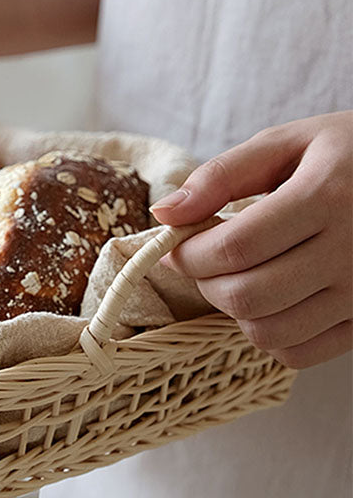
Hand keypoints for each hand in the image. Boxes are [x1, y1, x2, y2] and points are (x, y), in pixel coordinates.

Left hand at [150, 111, 352, 368]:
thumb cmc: (346, 155)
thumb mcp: (287, 144)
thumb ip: (221, 175)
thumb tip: (164, 213)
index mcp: (328, 196)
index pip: (234, 248)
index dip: (189, 254)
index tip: (176, 247)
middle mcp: (351, 251)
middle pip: (246, 295)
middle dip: (205, 282)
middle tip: (204, 262)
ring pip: (268, 332)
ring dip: (233, 311)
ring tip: (237, 277)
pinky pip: (299, 354)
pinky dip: (268, 335)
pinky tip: (270, 301)